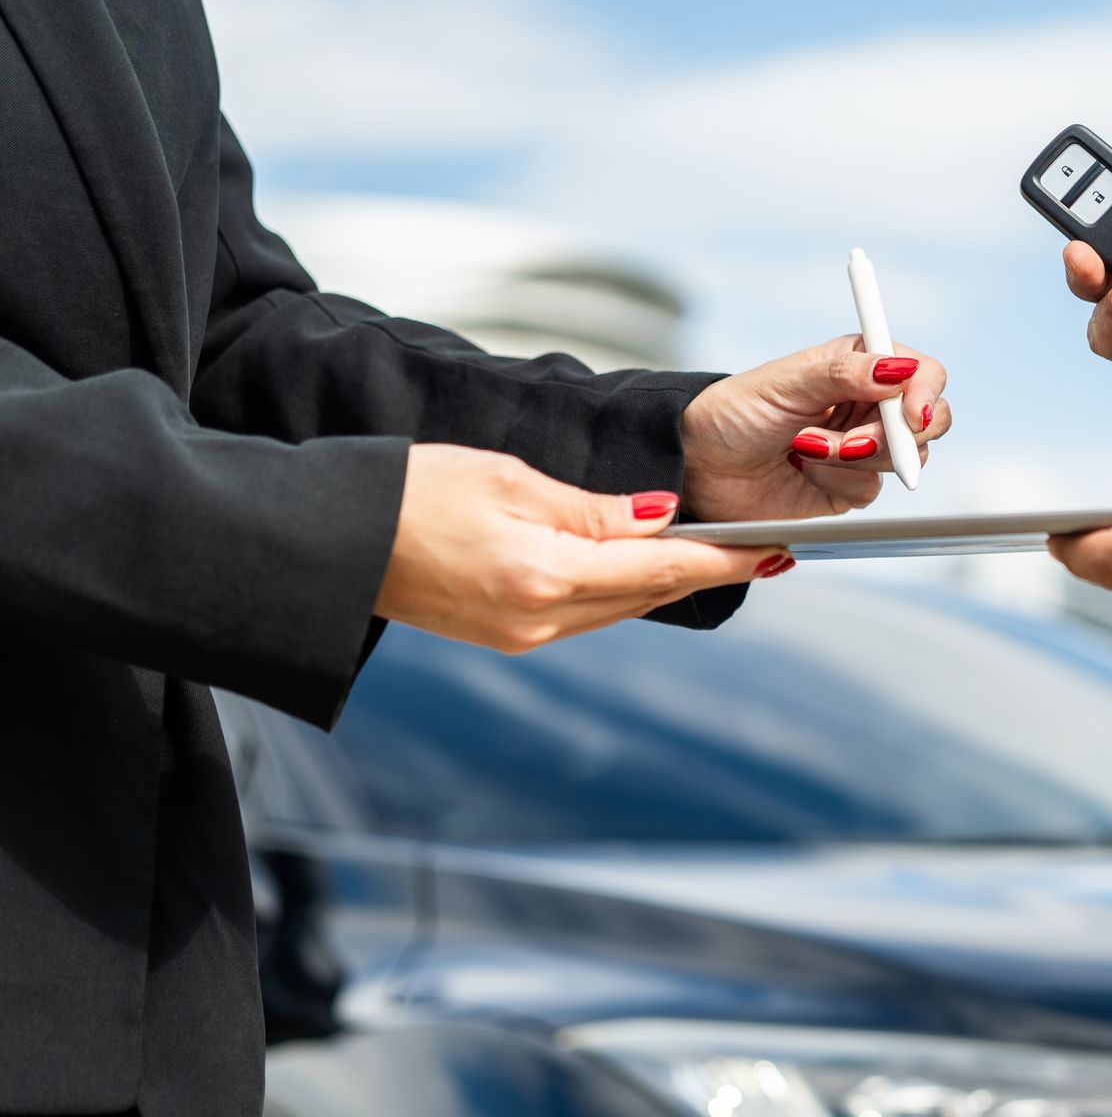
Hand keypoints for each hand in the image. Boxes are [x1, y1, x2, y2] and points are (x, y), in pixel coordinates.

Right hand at [375, 445, 789, 653]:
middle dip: (705, 572)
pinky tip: (642, 568)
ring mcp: (522, 637)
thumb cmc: (410, 492)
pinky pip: (586, 614)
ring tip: (715, 555)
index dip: (723, 561)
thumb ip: (592, 509)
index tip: (774, 550)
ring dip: (665, 583)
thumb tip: (661, 520)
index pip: (659, 570)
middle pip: (646, 596)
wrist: (333, 542)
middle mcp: (539, 621)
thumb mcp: (508, 479)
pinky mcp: (506, 636)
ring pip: (619, 608)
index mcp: (543, 576)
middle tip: (763, 549)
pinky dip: (621, 590)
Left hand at [680, 335, 950, 521]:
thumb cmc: (735, 412)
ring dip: (854, 457)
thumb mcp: (786, 382)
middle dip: (895, 435)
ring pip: (904, 458)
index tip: (912, 415)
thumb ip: (845, 373)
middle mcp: (869, 404)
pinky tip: (804, 471)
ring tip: (804, 447)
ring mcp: (863, 448)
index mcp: (860, 364)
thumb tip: (898, 368)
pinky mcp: (850, 486)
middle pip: (929, 420)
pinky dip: (839, 481)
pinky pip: (872, 489)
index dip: (925, 393)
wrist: (701, 468)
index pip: (922, 372)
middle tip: (853, 444)